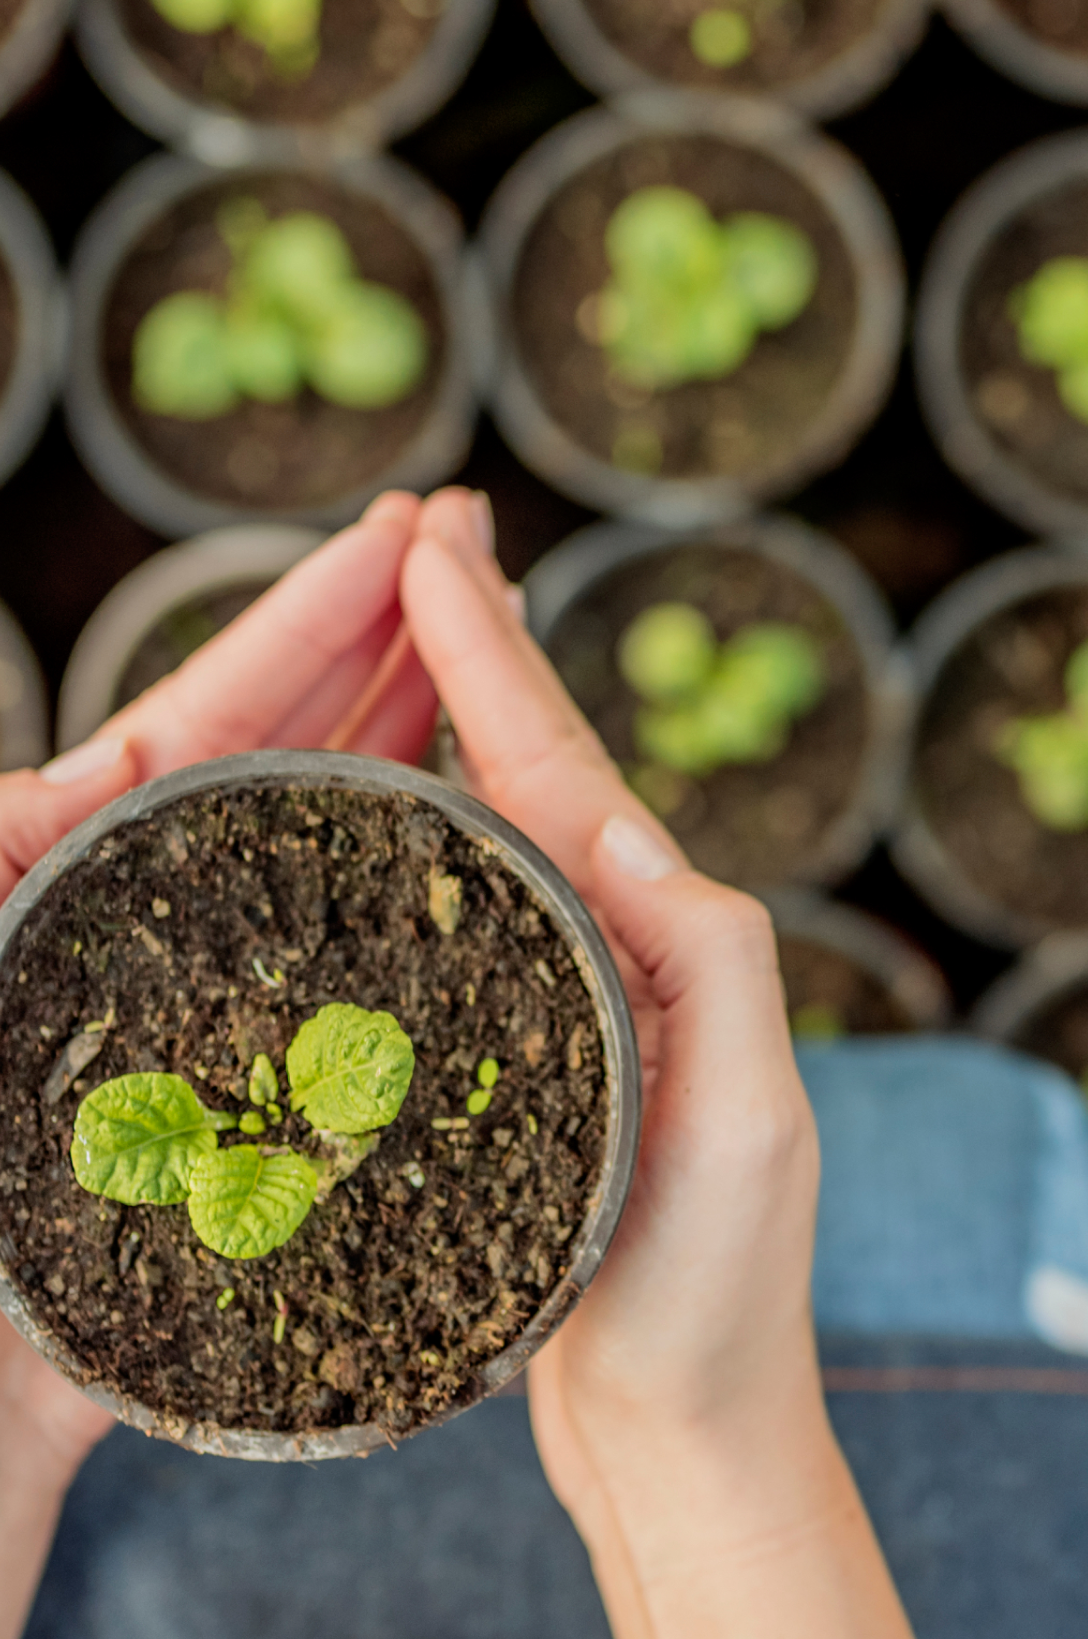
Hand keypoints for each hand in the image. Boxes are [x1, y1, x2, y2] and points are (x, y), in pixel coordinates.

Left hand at [0, 490, 440, 1638]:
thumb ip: (6, 861)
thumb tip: (91, 769)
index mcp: (73, 875)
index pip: (209, 720)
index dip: (309, 615)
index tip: (407, 536)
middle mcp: (153, 920)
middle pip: (279, 753)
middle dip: (376, 643)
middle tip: (474, 557)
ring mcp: (211, 999)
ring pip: (320, 844)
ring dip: (402, 743)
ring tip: (494, 666)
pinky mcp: (256, 1091)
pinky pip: (345, 963)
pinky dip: (403, 893)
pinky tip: (471, 857)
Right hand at [400, 490, 912, 1638]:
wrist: (681, 1424)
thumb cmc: (717, 1294)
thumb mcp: (746, 1121)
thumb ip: (709, 959)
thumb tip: (614, 812)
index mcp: (660, 942)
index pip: (558, 773)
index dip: (493, 659)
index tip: (433, 556)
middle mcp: (617, 951)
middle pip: (535, 771)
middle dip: (478, 648)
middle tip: (428, 537)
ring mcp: (568, 996)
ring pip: (500, 828)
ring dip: (455, 721)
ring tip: (410, 634)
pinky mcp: (520, 1054)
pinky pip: (471, 912)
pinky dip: (434, 834)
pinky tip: (397, 811)